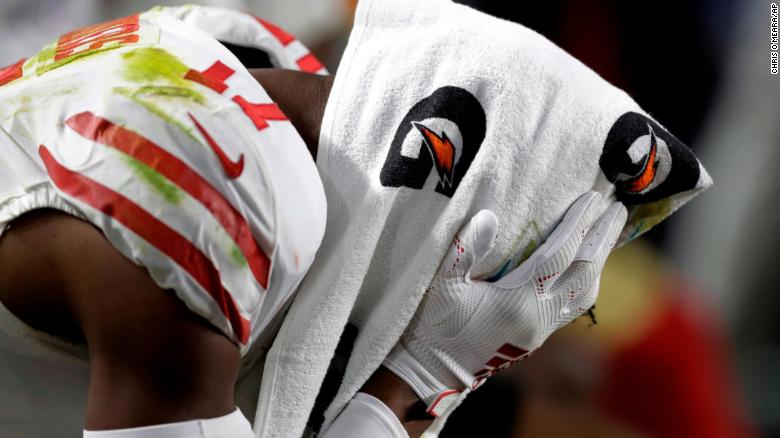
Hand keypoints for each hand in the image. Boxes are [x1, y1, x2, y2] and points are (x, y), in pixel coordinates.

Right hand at [383, 192, 626, 416]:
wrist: (436, 372)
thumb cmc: (437, 326)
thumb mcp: (444, 286)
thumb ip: (465, 250)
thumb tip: (488, 216)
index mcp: (518, 301)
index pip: (559, 256)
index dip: (578, 224)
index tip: (592, 198)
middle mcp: (539, 317)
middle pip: (584, 274)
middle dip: (603, 239)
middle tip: (617, 209)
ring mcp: (542, 329)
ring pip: (586, 293)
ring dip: (599, 261)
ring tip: (607, 234)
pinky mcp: (539, 336)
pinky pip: (575, 305)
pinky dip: (587, 280)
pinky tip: (584, 266)